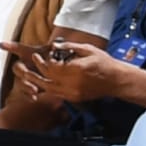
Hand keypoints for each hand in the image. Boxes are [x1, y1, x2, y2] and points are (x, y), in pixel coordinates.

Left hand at [4, 38, 118, 106]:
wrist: (116, 80)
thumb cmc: (103, 62)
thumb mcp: (88, 49)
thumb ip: (70, 47)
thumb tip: (54, 46)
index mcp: (78, 69)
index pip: (53, 68)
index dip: (42, 62)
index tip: (36, 55)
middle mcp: (75, 83)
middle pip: (49, 79)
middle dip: (38, 70)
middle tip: (33, 61)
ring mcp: (75, 93)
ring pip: (50, 89)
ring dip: (38, 82)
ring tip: (29, 75)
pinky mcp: (75, 98)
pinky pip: (57, 94)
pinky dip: (48, 89)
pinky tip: (42, 83)